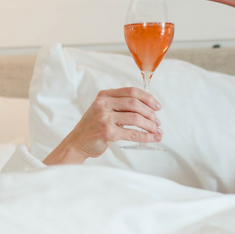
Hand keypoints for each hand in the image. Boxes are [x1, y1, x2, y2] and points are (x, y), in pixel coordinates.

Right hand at [44, 87, 161, 164]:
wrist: (77, 142)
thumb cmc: (93, 127)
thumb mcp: (103, 110)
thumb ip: (120, 106)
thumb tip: (148, 109)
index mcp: (104, 96)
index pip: (131, 91)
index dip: (148, 98)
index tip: (157, 106)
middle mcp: (103, 104)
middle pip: (135, 104)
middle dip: (151, 113)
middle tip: (157, 121)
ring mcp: (105, 118)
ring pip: (136, 118)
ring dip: (150, 125)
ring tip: (157, 131)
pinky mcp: (107, 133)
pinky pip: (132, 134)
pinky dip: (146, 136)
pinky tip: (152, 138)